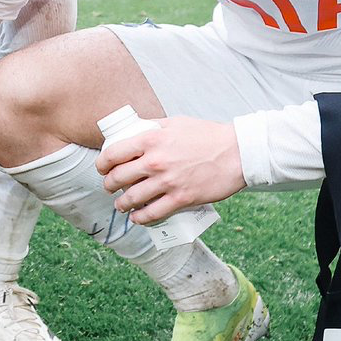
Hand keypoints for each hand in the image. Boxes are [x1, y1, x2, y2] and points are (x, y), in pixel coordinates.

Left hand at [98, 117, 245, 224]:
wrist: (237, 152)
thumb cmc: (208, 136)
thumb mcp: (175, 123)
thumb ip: (153, 127)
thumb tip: (136, 129)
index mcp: (151, 140)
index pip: (114, 153)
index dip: (102, 163)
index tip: (102, 168)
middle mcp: (155, 161)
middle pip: (119, 178)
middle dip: (109, 185)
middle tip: (110, 187)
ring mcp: (168, 182)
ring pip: (132, 198)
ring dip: (122, 204)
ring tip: (121, 205)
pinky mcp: (182, 198)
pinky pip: (153, 213)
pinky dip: (141, 218)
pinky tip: (137, 218)